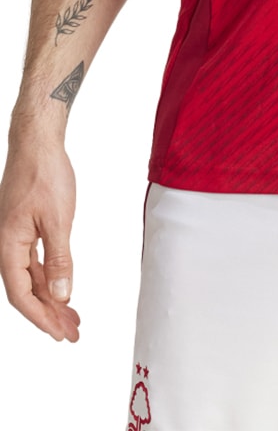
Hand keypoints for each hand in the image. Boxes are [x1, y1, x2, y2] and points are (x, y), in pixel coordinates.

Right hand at [0, 135, 79, 340]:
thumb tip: (61, 294)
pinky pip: (34, 261)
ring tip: (73, 315)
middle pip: (26, 290)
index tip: (60, 333)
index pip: (20, 295)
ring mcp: (14, 237)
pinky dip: (49, 276)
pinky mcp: (24, 227)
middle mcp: (6, 245)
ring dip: (51, 297)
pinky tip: (62, 286)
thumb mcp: (58, 219)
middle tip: (73, 332)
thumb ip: (59, 259)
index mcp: (8, 246)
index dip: (40, 318)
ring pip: (31, 276)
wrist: (37, 143)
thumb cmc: (44, 174)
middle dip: (49, 314)